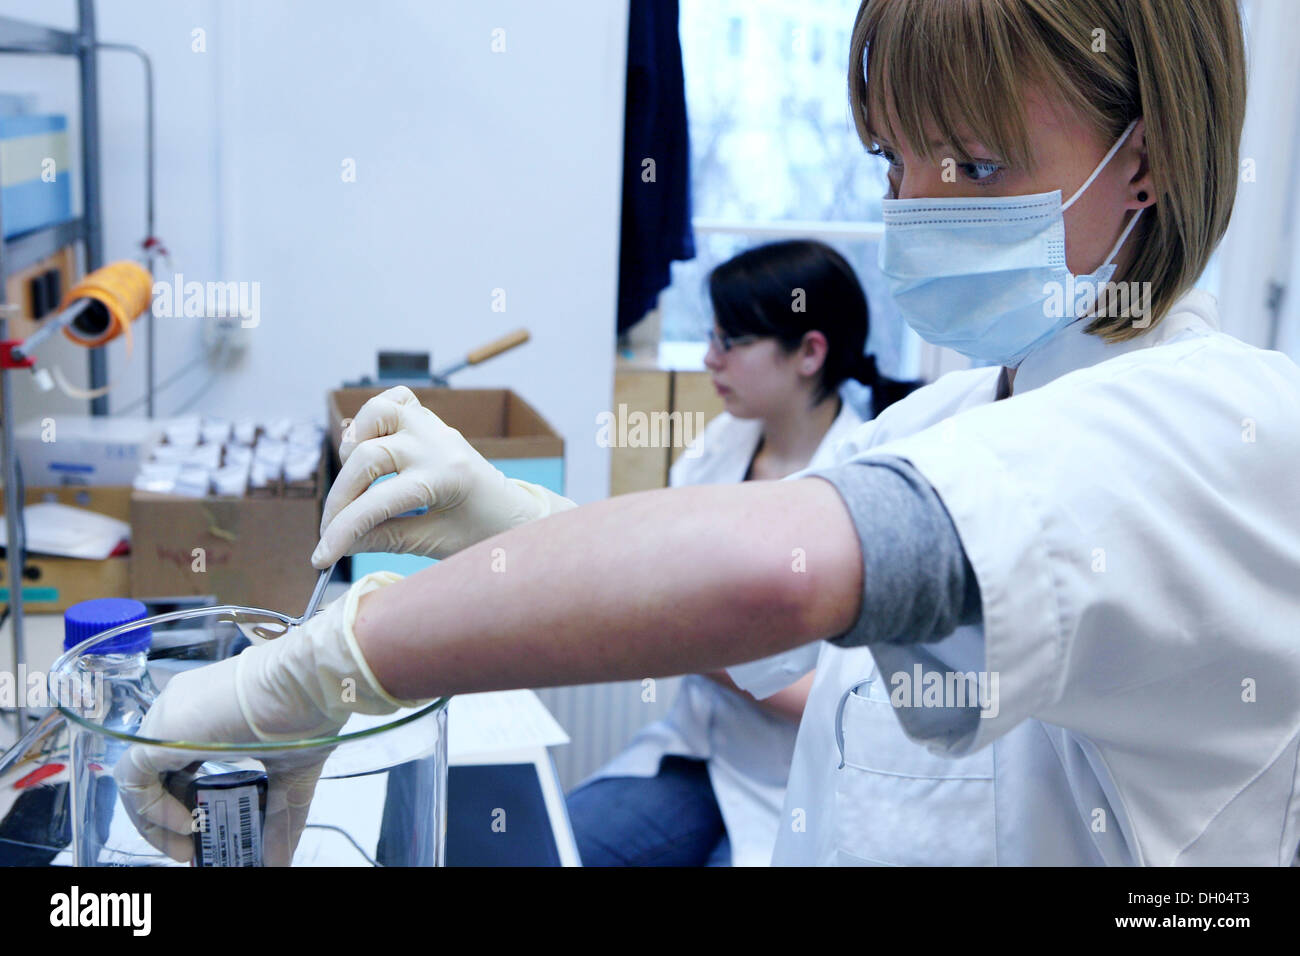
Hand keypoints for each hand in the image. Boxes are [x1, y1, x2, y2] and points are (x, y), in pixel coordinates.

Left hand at [114, 572, 423, 864]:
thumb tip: (279, 862)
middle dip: (173, 817)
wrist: (306, 684)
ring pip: (139, 777)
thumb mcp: (292, 773)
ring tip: (190, 843)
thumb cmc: (305, 713)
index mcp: (207, 715)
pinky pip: (134, 779)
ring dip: (158, 819)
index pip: (180, 764)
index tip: (207, 832)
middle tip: (196, 846)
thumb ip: (280, 818)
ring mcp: (166, 719)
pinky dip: (150, 809)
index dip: (188, 802)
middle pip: (157, 774)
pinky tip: (184, 824)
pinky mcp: (159, 733)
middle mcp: (179, 712)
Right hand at [311, 385, 574, 568]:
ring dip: (354, 443)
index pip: (377, 502)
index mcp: (446, 477)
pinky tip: (370, 444)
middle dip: (340, 498)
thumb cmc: (484, 533)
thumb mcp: (435, 543)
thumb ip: (385, 538)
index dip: (342, 532)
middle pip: (367, 456)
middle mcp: (438, 444)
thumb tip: (337, 543)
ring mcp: (435, 428)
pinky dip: (375, 415)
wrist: (517, 516)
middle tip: (332, 530)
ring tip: (352, 480)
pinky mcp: (433, 423)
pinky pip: (398, 400)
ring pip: (379, 412)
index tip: (321, 558)